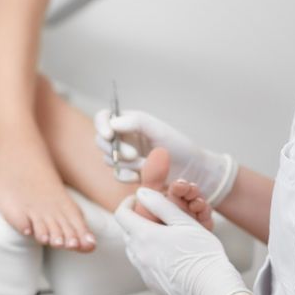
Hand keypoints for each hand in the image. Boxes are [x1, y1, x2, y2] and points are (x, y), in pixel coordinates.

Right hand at [94, 109, 236, 204]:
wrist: (193, 171)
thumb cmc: (178, 146)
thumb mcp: (158, 129)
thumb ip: (136, 122)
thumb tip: (113, 123)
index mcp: (130, 122)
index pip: (104, 117)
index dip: (101, 125)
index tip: (109, 135)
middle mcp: (124, 137)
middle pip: (101, 140)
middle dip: (115, 149)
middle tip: (134, 155)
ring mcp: (125, 156)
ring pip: (108, 159)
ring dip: (126, 163)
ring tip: (146, 164)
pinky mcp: (129, 173)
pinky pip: (118, 174)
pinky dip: (128, 176)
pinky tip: (141, 177)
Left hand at [115, 188, 251, 294]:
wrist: (210, 286)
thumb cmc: (201, 252)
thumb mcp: (183, 221)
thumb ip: (160, 204)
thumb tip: (141, 192)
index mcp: (144, 236)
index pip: (122, 215)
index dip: (128, 203)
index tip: (137, 199)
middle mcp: (139, 255)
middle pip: (127, 232)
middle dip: (136, 220)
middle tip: (154, 215)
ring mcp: (144, 271)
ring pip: (134, 250)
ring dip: (142, 239)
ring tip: (163, 234)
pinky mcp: (152, 283)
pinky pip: (143, 265)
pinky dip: (149, 255)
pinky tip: (168, 253)